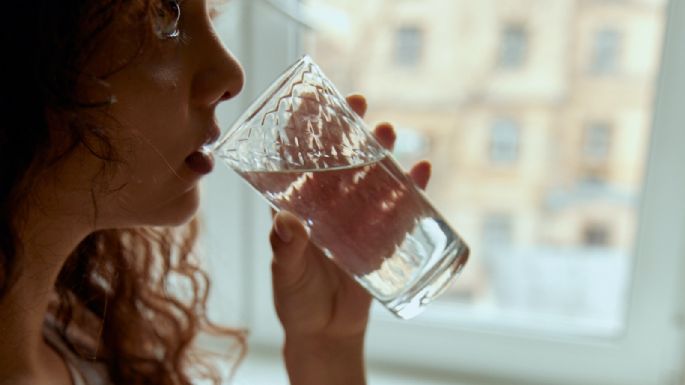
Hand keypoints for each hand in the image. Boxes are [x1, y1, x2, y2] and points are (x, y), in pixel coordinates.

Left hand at [268, 94, 430, 383]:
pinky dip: (411, 189)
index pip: (300, 162)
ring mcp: (356, 219)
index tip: (312, 102)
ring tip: (389, 131)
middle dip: (349, 132)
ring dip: (381, 153)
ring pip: (371, 178)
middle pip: (340, 160)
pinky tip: (422, 170)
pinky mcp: (381, 236)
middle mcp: (327, 207)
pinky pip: (398, 207)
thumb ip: (286, 249)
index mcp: (297, 208)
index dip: (306, 132)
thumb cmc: (297, 301)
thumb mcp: (287, 274)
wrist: (327, 333)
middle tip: (360, 104)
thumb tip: (283, 221)